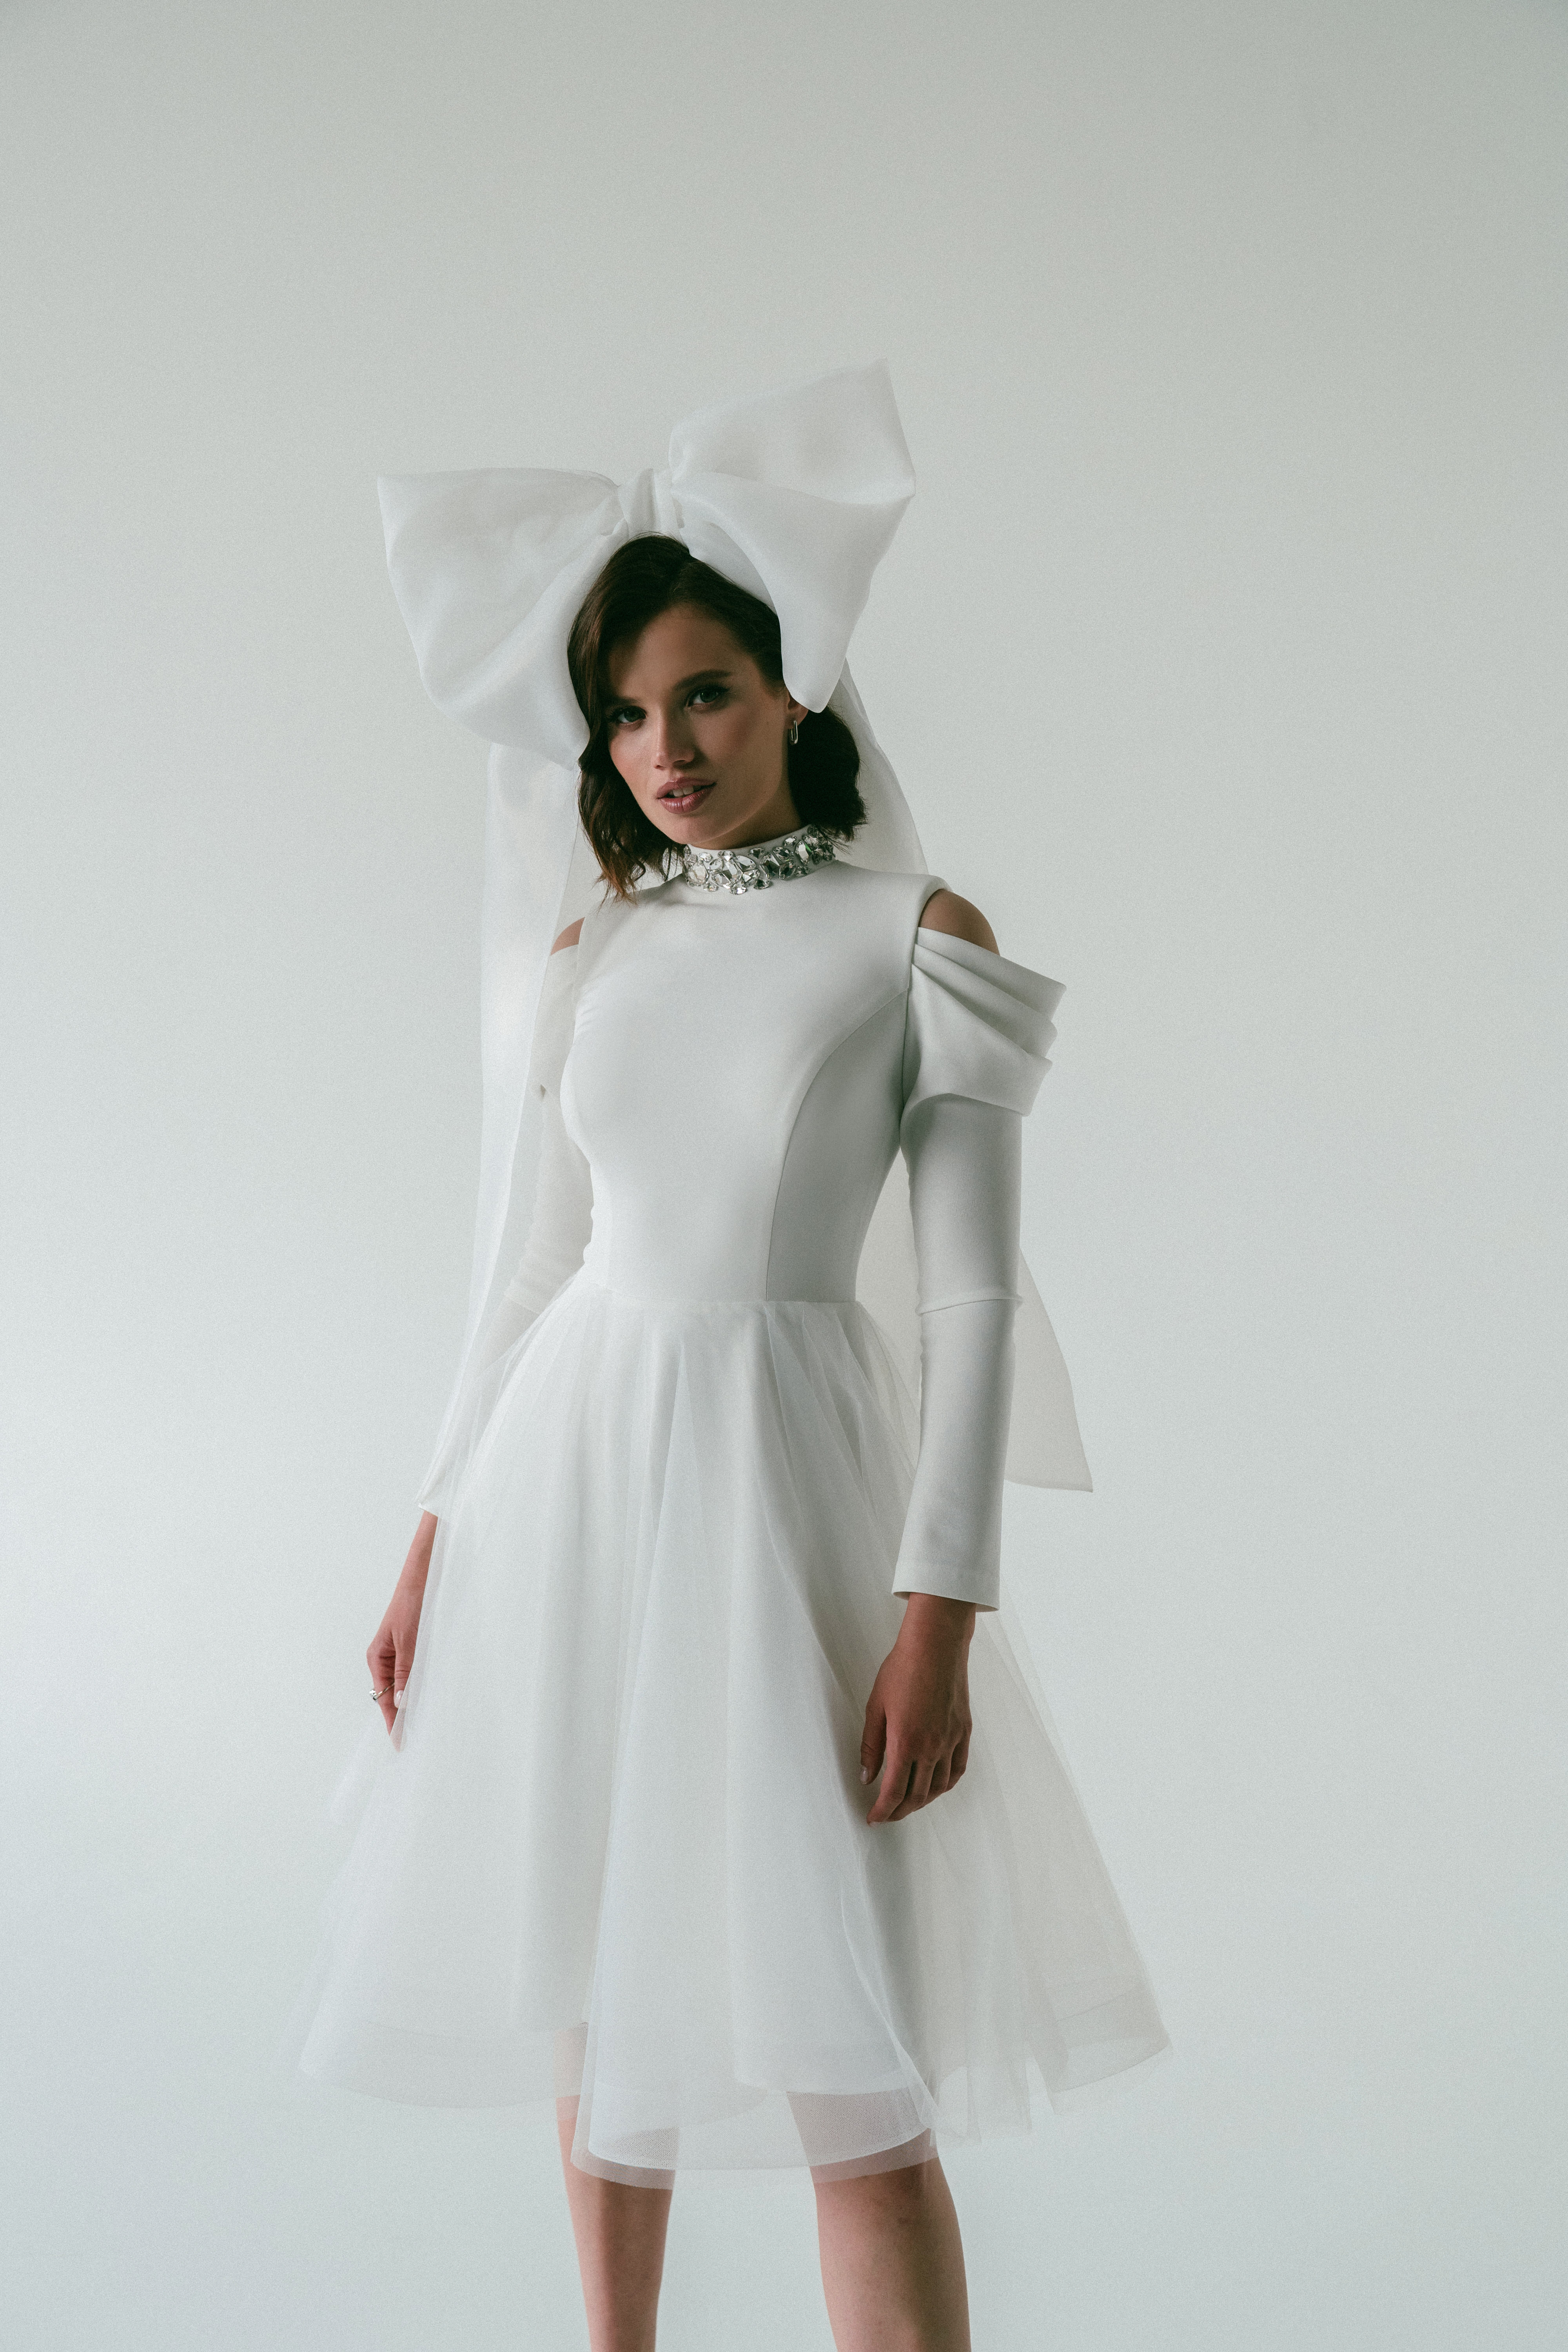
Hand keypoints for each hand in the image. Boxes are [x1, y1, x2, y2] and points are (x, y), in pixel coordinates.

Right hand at [367, 1512, 436, 1733]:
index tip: (400, 1743)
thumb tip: (401, 1702)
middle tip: (415, 1740)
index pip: (384, 1699)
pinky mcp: (413, 1646)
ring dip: (412, 1703)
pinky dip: (421, 1687)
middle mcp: (385, 1658)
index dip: (393, 1722)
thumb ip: (406, 1671)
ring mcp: (399, 1653)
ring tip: (422, 1726)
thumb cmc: (413, 1601)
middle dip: (402, 1717)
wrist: (424, 1572)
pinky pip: (415, 1673)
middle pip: (392, 1696)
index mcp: (378, 1657)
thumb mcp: (410, 1639)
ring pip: (405, 1687)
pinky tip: (430, 1697)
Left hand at [860, 1594, 975, 1823]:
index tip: (873, 1818)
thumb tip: (867, 1776)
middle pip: (917, 1795)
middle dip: (900, 1811)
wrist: (935, 1645)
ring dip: (922, 1801)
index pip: (893, 1792)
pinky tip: (937, 1786)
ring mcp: (951, 1741)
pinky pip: (957, 1769)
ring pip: (939, 1787)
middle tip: (887, 1815)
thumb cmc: (902, 1670)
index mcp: (905, 1742)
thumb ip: (871, 1746)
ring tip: (908, 1803)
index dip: (882, 1811)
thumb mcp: (875, 1707)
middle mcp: (931, 1747)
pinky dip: (946, 1785)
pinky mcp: (964, 1731)